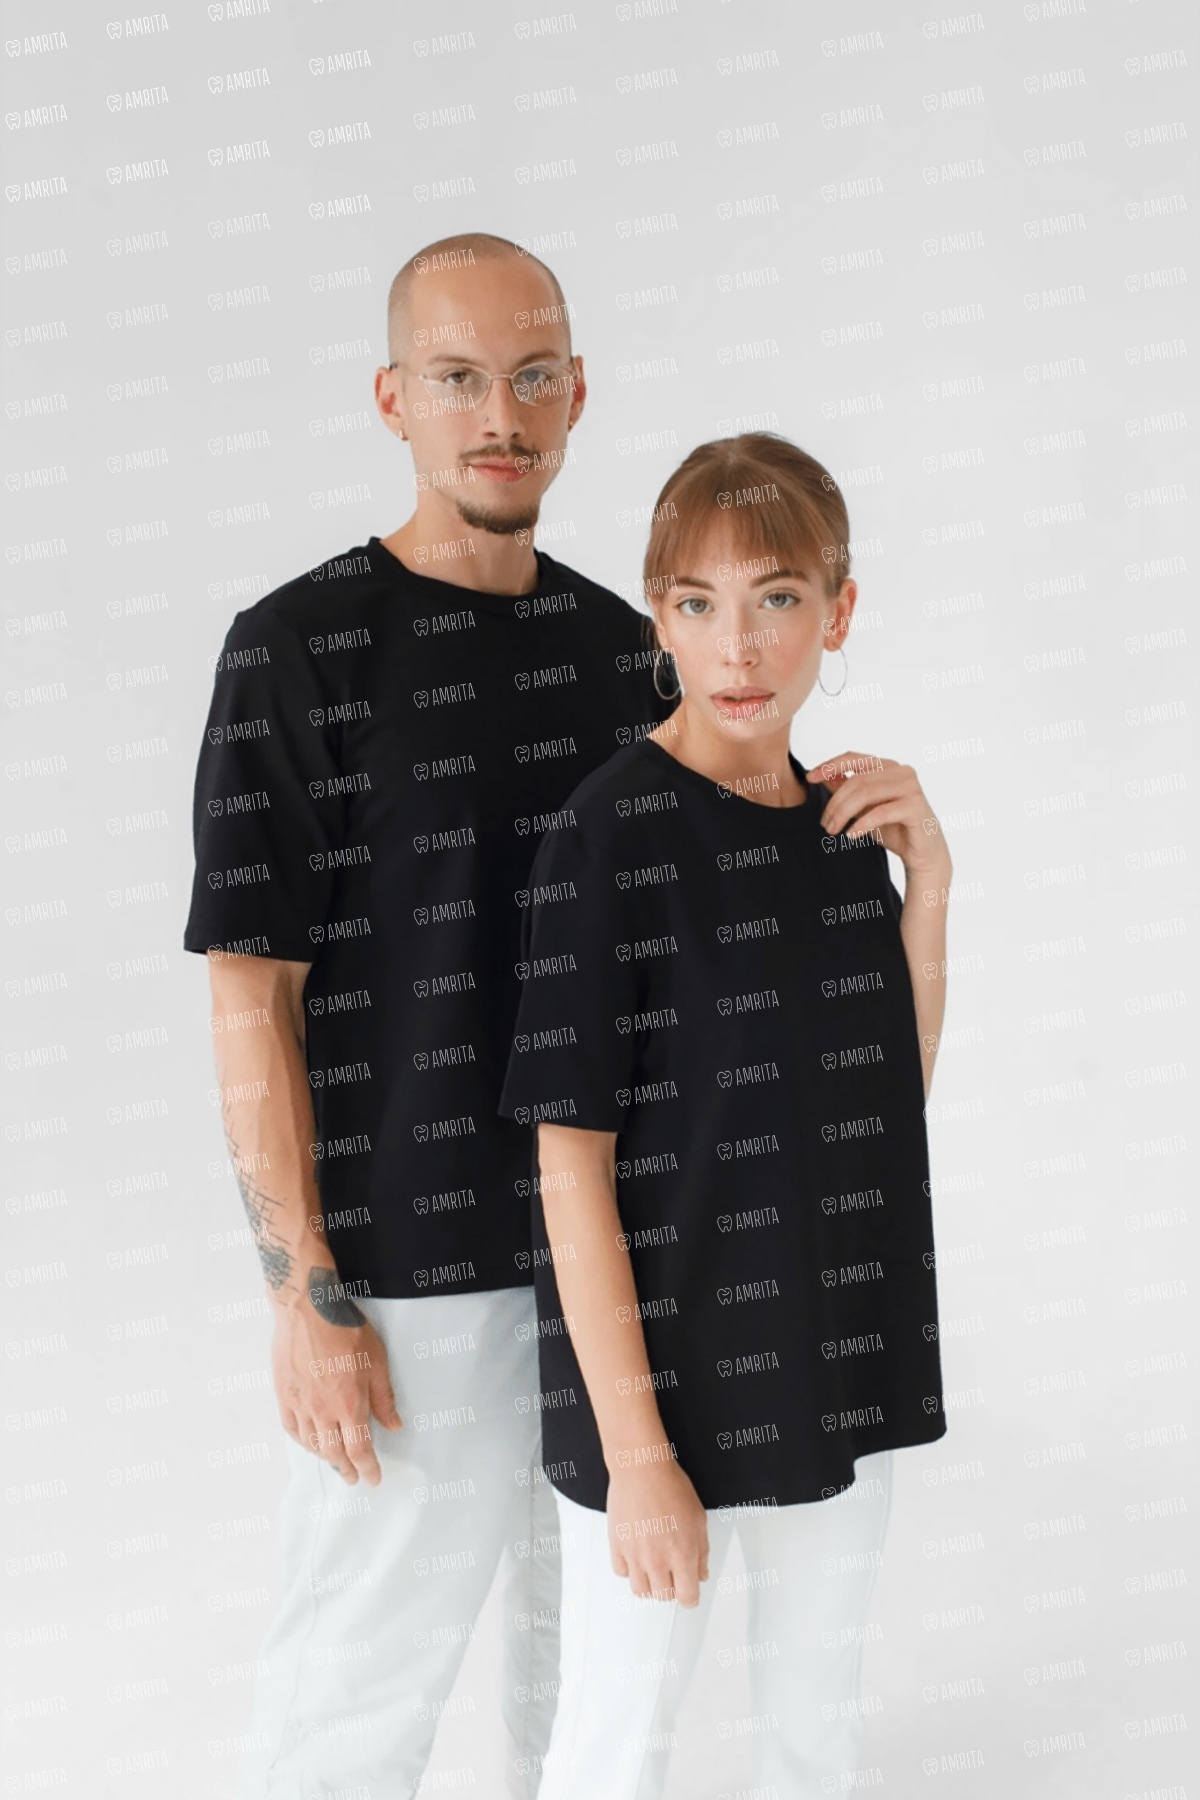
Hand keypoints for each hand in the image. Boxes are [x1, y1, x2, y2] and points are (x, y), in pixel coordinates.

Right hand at [271, 1300, 401, 1485]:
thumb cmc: (345, 1329)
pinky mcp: (283, 1394)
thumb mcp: (377, 1361)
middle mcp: (322, 1410)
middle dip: (346, 1469)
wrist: (307, 1308)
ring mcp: (300, 1404)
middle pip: (334, 1453)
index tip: (373, 1478)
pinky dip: (301, 1441)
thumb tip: (393, 1425)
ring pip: (311, 1444)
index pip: (359, 1450)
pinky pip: (291, 1428)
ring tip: (334, 1462)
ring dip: (324, 1458)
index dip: (368, 1468)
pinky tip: (308, 1442)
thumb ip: (384, 1398)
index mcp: (349, 1404)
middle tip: (353, 1477)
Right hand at [606, 1461, 709, 1606]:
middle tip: (672, 1572)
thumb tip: (700, 1574)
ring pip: (641, 1591)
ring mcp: (635, 1555)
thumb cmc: (671, 1486)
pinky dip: (629, 1568)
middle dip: (671, 1588)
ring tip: (653, 1566)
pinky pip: (621, 1572)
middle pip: (664, 1597)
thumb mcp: (699, 1519)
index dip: (690, 1597)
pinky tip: (636, 1554)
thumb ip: (702, 1552)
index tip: (689, 1591)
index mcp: (683, 1555)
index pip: (688, 1598)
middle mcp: (658, 1560)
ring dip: (649, 1583)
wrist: (641, 1469)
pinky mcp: (617, 1546)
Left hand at [815, 750, 951, 878]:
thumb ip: (847, 790)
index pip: (854, 758)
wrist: (922, 854)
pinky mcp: (915, 807)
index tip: (809, 778)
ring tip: (832, 830)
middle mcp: (902, 771)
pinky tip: (851, 836)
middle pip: (857, 780)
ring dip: (843, 813)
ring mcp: (911, 787)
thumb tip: (821, 775)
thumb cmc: (893, 829)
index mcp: (889, 766)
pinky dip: (861, 824)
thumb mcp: (863, 808)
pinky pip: (881, 812)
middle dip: (835, 802)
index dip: (830, 765)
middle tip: (824, 824)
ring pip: (866, 793)